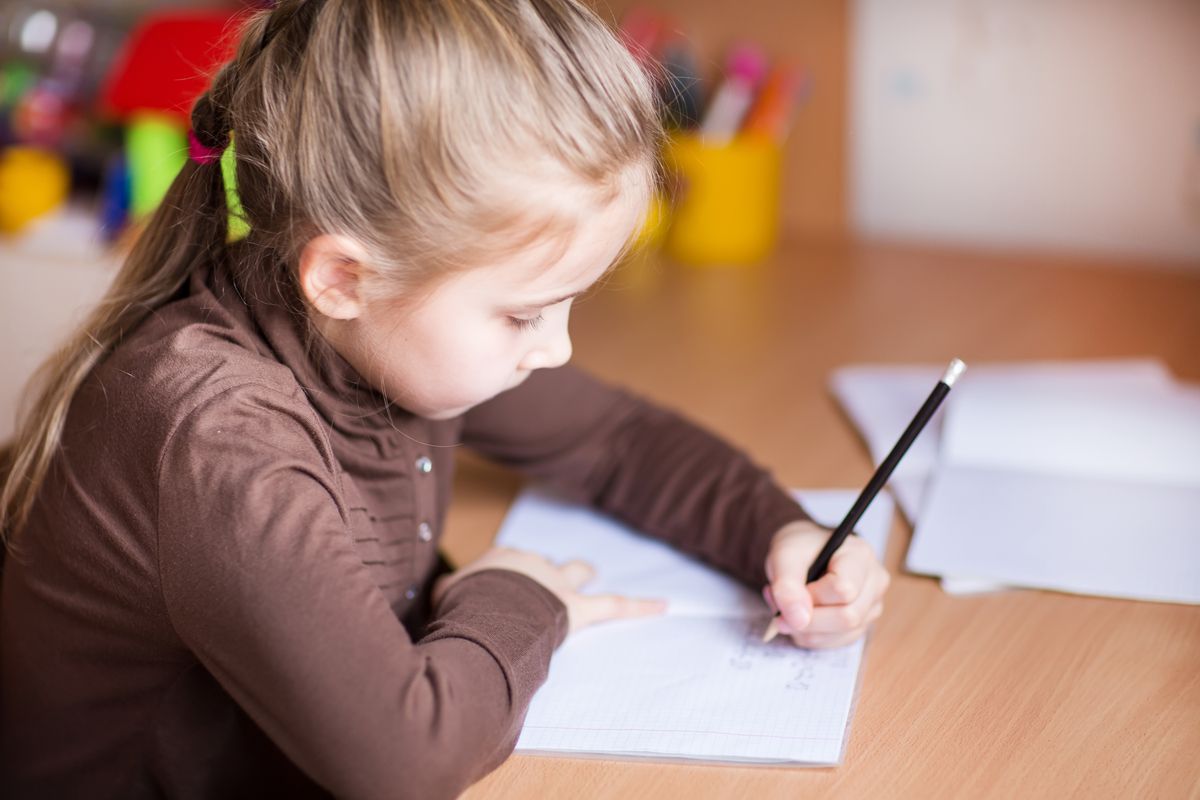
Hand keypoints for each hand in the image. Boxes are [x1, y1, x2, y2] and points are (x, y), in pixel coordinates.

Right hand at [433, 546, 666, 634]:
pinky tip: (664, 606)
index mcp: (501, 561)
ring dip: (582, 575)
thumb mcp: (442, 597)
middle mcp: (532, 565)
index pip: (507, 562)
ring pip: (576, 572)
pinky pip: (615, 605)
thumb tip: (438, 598)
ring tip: (592, 578)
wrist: (486, 610)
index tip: (498, 587)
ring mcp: (557, 585)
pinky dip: (640, 606)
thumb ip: (446, 594)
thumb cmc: (463, 605)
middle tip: (547, 580)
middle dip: (549, 570)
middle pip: (545, 562)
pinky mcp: (578, 608)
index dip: (506, 577)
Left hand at [762, 520, 889, 648]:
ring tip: (788, 609)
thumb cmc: (799, 550)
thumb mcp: (784, 556)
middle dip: (808, 619)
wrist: (805, 553)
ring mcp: (872, 605)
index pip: (843, 589)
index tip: (793, 588)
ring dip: (807, 630)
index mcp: (860, 555)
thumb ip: (787, 586)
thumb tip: (799, 621)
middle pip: (848, 616)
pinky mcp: (863, 623)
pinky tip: (800, 618)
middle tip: (780, 606)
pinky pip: (838, 642)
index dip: (812, 596)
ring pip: (843, 634)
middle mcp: (875, 581)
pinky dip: (812, 636)